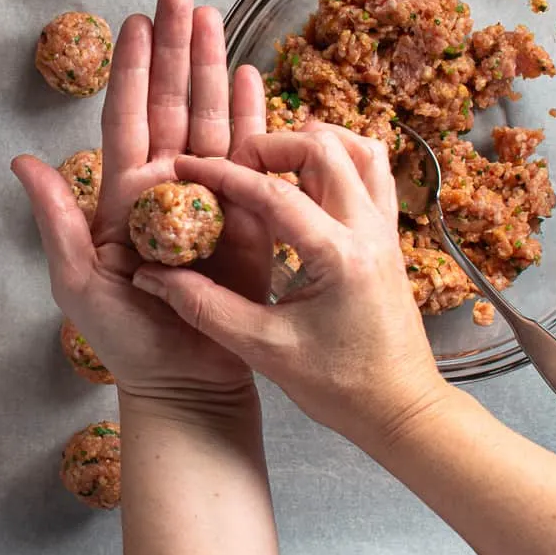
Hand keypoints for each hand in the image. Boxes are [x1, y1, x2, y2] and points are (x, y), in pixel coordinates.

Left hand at [12, 0, 259, 401]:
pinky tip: (253, 77)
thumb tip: (20, 160)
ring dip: (213, 67)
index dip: (130, 69)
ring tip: (216, 18)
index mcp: (124, 194)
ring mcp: (210, 196)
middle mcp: (167, 185)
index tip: (135, 21)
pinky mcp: (249, 217)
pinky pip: (251, 156)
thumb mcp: (78, 280)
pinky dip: (253, 116)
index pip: (125, 117)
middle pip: (170, 103)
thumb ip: (55, 219)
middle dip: (176, 49)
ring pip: (210, 117)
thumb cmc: (123, 339)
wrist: (183, 380)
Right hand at [130, 122, 449, 442]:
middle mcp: (368, 231)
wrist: (403, 410)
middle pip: (323, 150)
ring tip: (272, 162)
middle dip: (270, 146)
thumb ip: (204, 307)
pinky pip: (374, 175)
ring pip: (359, 151)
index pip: (273, 193)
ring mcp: (386, 232)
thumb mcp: (263, 349)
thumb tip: (152, 277)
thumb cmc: (340, 387)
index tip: (188, 166)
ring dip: (313, 143)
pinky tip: (309, 180)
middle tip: (234, 164)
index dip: (223, 175)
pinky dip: (341, 161)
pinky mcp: (389, 239)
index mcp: (337, 256)